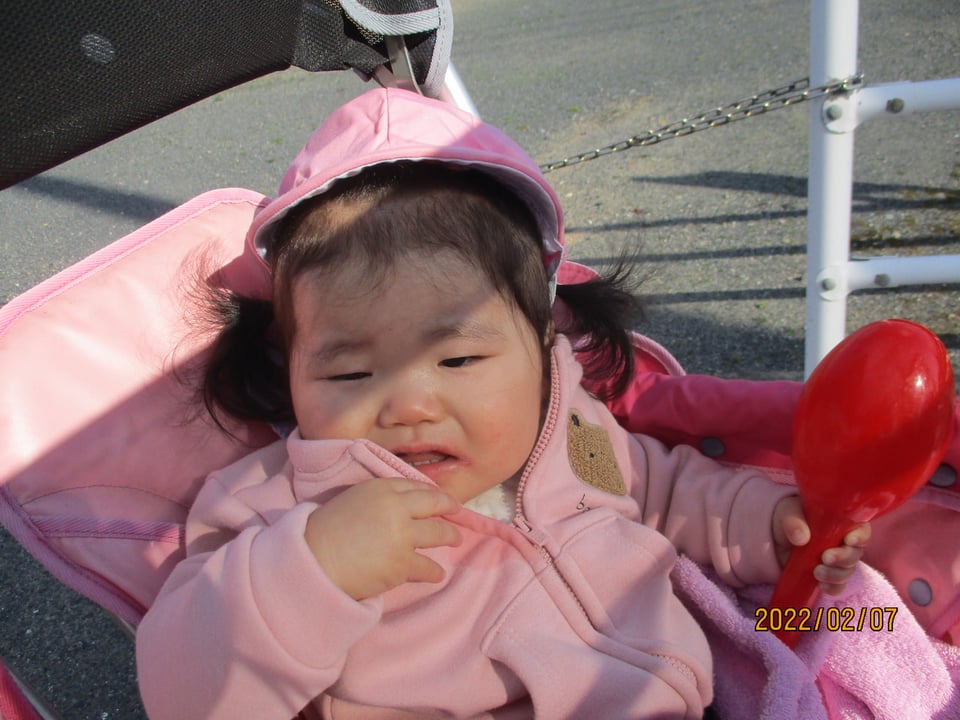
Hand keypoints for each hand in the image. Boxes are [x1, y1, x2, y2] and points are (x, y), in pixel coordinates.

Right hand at [304, 478, 462, 600]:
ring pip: (439, 534)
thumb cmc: (327, 530)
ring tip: (455, 540)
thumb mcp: (354, 500)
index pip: (417, 486)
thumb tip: (407, 506)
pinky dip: (434, 572)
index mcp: (381, 488)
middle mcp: (396, 507)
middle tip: (456, 517)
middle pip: (435, 506)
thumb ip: (381, 499)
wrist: (314, 559)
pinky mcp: (402, 564)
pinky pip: (428, 567)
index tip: (445, 500)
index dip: (435, 494)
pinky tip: (437, 574)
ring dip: (450, 537)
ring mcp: (402, 536)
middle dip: (450, 511)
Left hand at [772, 495, 871, 595]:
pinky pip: (838, 586)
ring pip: (848, 571)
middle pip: (855, 553)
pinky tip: (821, 585)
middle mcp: (844, 542)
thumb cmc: (788, 517)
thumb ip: (793, 521)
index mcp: (842, 522)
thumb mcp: (787, 512)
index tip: (849, 540)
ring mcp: (837, 561)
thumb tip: (801, 538)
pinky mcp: (828, 575)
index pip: (861, 529)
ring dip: (836, 574)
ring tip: (817, 572)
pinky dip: (833, 587)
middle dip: (843, 558)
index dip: (860, 536)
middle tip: (826, 558)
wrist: (775, 537)